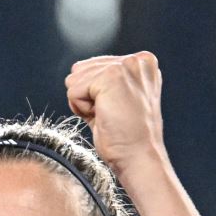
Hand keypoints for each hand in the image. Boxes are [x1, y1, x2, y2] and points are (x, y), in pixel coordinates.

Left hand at [65, 52, 164, 176]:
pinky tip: (103, 117)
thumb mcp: (116, 100)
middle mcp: (137, 59)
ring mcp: (125, 66)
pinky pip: (73, 91)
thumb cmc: (127, 136)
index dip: (94, 94)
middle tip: (112, 115)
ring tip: (108, 116)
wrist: (138, 156)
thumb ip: (100, 81)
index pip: (93, 67)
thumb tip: (74, 70)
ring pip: (75, 80)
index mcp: (142, 63)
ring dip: (85, 104)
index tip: (116, 110)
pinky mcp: (111, 76)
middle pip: (81, 71)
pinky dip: (81, 109)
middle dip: (88, 97)